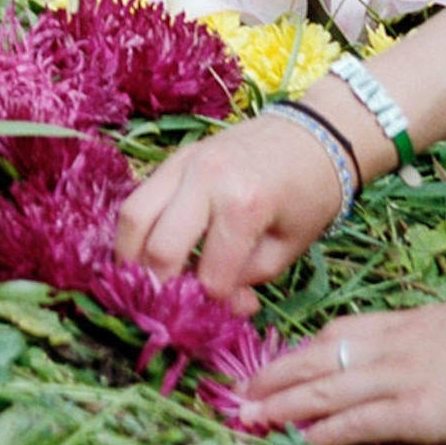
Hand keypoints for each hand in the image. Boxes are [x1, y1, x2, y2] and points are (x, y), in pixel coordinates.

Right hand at [114, 118, 351, 314]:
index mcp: (243, 205)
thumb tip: (218, 304)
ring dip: (133, 258)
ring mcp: (182, 163)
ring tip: (149, 281)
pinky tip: (150, 251)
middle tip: (174, 306)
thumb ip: (248, 279)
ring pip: (132, 218)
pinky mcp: (173, 158)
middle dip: (163, 288)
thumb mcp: (288, 248)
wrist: (313, 135)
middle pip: (158, 248)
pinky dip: (138, 231)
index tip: (227, 309)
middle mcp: (204, 179)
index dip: (215, 304)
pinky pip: (138, 198)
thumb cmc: (309, 195)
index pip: (210, 276)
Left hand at [224, 294, 445, 444]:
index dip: (290, 356)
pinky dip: (325, 431)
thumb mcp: (442, 329)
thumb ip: (408, 344)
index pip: (326, 337)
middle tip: (234, 398)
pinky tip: (301, 439)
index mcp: (392, 324)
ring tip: (249, 420)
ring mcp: (398, 378)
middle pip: (311, 361)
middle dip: (269, 380)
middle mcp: (385, 347)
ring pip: (323, 390)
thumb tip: (386, 366)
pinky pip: (358, 421)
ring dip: (280, 406)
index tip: (261, 371)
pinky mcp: (418, 412)